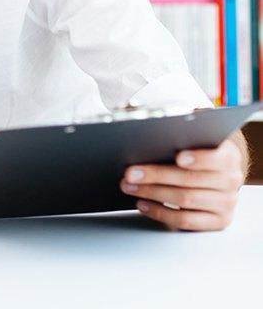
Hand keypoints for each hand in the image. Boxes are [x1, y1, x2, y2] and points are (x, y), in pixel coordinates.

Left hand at [120, 134, 246, 230]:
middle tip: (130, 173)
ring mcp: (226, 203)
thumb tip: (148, 140)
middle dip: (156, 176)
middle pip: (190, 180)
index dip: (198, 158)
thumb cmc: (198, 154)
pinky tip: (143, 204)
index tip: (178, 157)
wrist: (218, 176)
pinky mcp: (217, 221)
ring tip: (129, 186)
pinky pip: (185, 220)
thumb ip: (180, 140)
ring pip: (185, 199)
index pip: (215, 158)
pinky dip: (160, 212)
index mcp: (228, 156)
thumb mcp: (196, 143)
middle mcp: (230, 180)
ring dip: (152, 193)